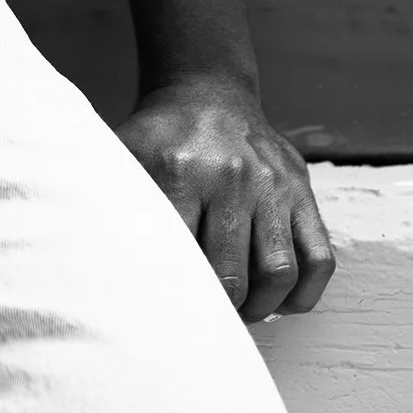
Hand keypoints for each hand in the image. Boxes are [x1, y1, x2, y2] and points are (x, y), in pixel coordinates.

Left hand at [117, 73, 336, 322]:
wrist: (207, 93)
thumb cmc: (160, 138)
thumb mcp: (124, 156)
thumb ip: (109, 203)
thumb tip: (93, 263)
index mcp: (178, 173)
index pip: (179, 259)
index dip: (174, 298)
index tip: (166, 316)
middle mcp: (231, 178)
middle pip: (230, 277)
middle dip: (217, 311)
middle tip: (203, 319)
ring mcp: (272, 185)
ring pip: (278, 274)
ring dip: (260, 308)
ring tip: (240, 311)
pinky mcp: (301, 190)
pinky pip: (318, 259)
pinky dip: (302, 293)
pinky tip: (278, 299)